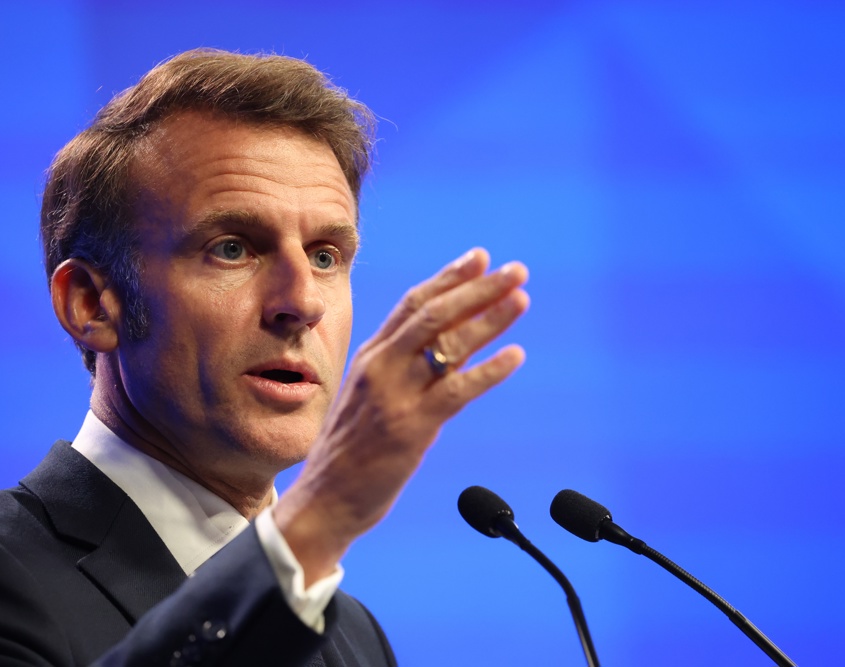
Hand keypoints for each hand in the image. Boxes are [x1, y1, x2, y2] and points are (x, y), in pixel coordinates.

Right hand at [273, 248, 528, 583]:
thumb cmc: (349, 452)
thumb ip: (395, 368)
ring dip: (490, 318)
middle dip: (478, 287)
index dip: (449, 277)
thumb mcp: (365, 396)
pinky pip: (457, 390)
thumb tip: (437, 347)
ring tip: (521, 299)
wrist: (324, 500)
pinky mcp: (411, 427)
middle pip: (434, 313)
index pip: (412, 303)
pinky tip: (516, 355)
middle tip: (515, 270)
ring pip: (448, 343)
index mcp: (370, 356)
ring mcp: (395, 395)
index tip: (479, 257)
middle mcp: (380, 367)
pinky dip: (490, 370)